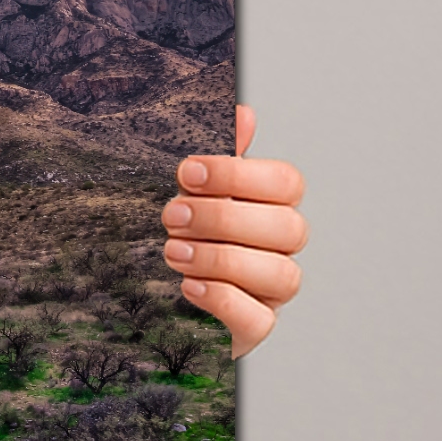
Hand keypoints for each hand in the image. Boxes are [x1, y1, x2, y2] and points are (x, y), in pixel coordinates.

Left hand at [162, 104, 304, 358]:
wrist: (154, 297)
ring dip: (221, 258)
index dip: (238, 174)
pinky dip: (223, 299)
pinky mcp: (252, 328)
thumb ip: (221, 157)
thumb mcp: (195, 192)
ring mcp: (270, 293)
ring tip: (173, 250)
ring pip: (281, 275)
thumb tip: (244, 112)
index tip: (186, 172)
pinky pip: (258, 320)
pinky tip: (189, 285)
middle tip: (171, 215)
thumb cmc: (186, 235)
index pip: (287, 183)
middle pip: (287, 228)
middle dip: (224, 217)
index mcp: (270, 209)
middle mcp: (279, 250)